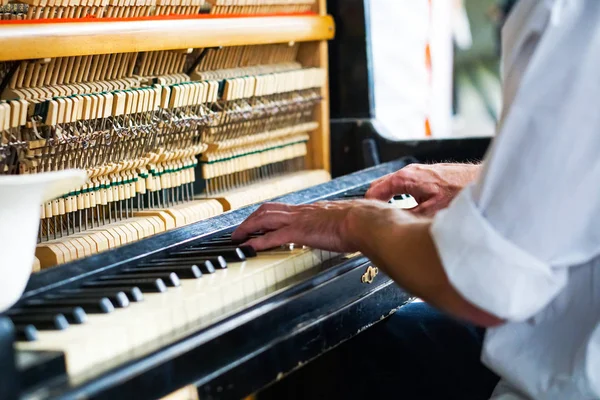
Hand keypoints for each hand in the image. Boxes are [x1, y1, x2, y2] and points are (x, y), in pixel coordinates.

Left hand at [231, 200, 396, 251]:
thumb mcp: (346, 221)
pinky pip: (271, 237)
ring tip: (237, 238)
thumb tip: (348, 230)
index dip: (268, 214)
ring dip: (248, 228)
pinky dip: (257, 242)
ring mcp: (299, 220)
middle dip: (251, 220)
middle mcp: (302, 211)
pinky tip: (248, 248)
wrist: (364, 221)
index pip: (284, 208)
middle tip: (240, 230)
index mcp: (312, 210)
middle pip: (268, 210)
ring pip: (264, 219)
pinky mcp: (298, 232)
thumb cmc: (361, 223)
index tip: (260, 221)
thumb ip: (340, 224)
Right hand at [365, 163, 479, 215]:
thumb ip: (408, 216)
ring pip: (393, 186)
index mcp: (405, 178)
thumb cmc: (461, 190)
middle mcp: (410, 172)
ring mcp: (418, 172)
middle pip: (381, 186)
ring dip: (388, 200)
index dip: (367, 206)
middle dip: (375, 202)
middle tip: (374, 219)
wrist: (481, 179)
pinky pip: (405, 185)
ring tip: (388, 216)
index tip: (365, 218)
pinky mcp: (427, 176)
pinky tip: (406, 209)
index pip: (374, 190)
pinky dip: (399, 196)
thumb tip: (394, 223)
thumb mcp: (431, 210)